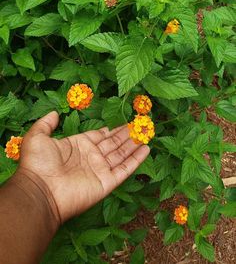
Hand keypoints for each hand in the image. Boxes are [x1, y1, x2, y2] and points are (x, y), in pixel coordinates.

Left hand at [18, 111, 149, 223]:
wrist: (41, 191)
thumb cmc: (38, 164)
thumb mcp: (37, 137)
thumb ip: (46, 124)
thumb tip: (54, 113)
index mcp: (78, 145)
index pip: (100, 135)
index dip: (112, 129)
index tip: (124, 122)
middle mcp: (91, 156)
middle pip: (114, 143)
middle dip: (126, 134)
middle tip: (140, 125)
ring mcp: (100, 169)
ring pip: (122, 154)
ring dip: (134, 144)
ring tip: (147, 133)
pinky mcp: (107, 182)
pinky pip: (125, 169)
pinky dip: (137, 159)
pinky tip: (146, 149)